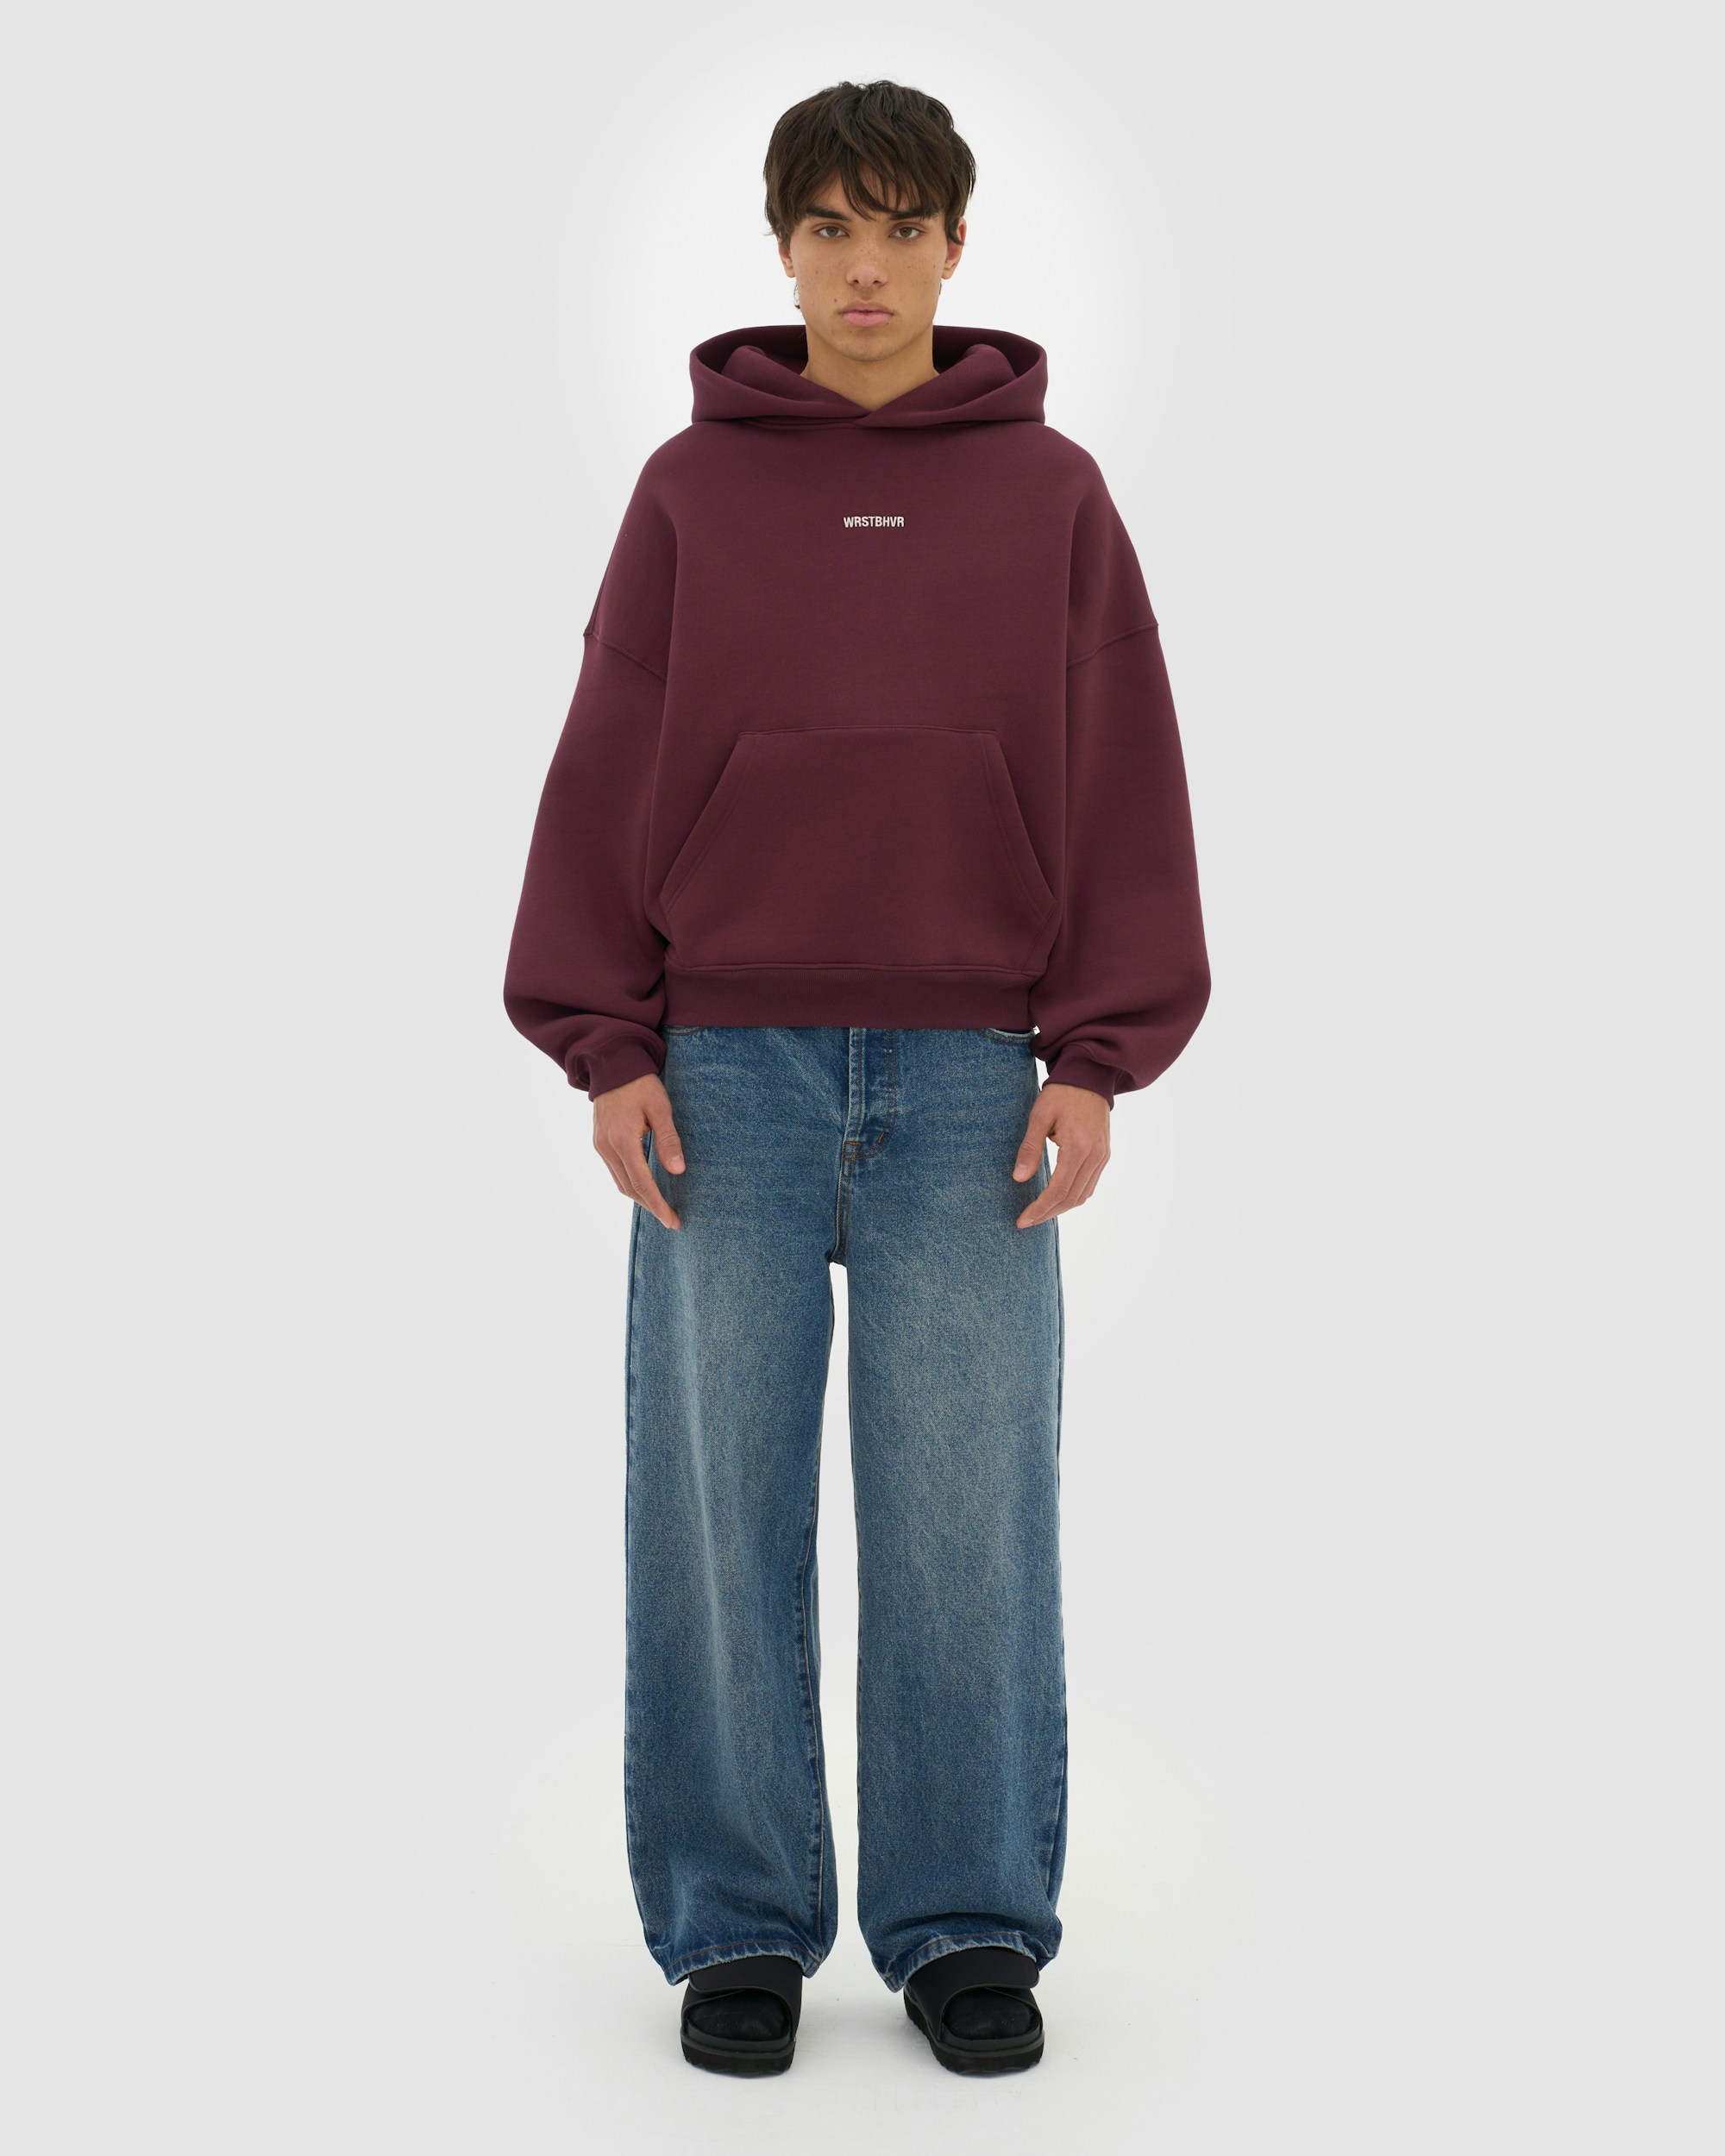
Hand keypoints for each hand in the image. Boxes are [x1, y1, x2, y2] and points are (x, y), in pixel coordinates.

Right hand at [593, 1073, 686, 1229]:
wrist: (611, 1064)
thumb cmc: (640, 1083)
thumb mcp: (660, 1107)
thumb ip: (668, 1139)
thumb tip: (678, 1171)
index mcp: (622, 1139)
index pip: (641, 1183)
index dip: (657, 1205)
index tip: (672, 1220)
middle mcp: (606, 1147)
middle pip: (628, 1188)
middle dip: (651, 1206)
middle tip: (672, 1219)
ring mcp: (600, 1145)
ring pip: (620, 1182)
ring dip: (640, 1197)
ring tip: (661, 1207)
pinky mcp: (599, 1142)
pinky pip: (615, 1171)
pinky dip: (630, 1183)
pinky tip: (645, 1187)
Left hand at [1011, 1081, 1110, 1226]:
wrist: (1089, 1077)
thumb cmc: (1061, 1094)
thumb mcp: (1039, 1116)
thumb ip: (1029, 1148)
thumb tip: (1019, 1179)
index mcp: (1078, 1147)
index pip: (1058, 1190)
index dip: (1039, 1209)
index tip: (1022, 1220)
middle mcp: (1095, 1156)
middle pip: (1072, 1198)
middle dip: (1048, 1213)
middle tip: (1026, 1221)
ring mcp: (1102, 1156)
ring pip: (1083, 1195)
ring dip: (1061, 1208)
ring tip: (1039, 1213)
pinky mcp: (1104, 1154)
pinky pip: (1090, 1184)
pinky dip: (1074, 1196)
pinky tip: (1057, 1198)